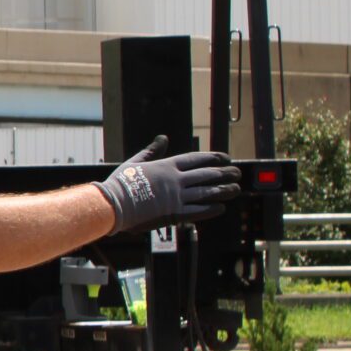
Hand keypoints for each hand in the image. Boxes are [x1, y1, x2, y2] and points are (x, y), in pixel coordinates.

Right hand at [96, 138, 240, 233]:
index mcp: (166, 166)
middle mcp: (175, 180)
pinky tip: (221, 207)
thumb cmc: (120, 183)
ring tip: (235, 189)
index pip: (196, 159)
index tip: (226, 158)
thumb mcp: (135, 162)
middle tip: (236, 173)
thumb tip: (163, 138)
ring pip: (207, 192)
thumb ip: (152, 150)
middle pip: (206, 175)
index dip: (213, 158)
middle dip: (224, 173)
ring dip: (223, 190)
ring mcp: (176, 197)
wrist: (113, 204)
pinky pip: (198, 210)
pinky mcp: (174, 213)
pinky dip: (211, 208)